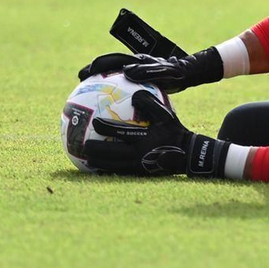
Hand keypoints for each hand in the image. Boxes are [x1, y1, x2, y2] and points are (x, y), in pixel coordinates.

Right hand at [78, 49, 221, 92]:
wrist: (186, 74)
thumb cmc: (177, 72)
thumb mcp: (164, 71)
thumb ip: (148, 71)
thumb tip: (127, 72)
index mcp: (136, 59)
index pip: (112, 59)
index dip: (98, 64)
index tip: (86, 72)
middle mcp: (132, 65)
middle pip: (108, 67)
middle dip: (93, 72)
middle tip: (80, 81)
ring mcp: (134, 73)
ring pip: (112, 78)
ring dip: (100, 84)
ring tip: (87, 96)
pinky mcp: (138, 83)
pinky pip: (122, 88)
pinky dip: (112, 95)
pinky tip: (107, 110)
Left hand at [83, 91, 228, 177]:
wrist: (187, 155)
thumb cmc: (175, 132)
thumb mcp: (166, 116)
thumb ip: (151, 104)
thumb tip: (135, 94)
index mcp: (143, 141)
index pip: (120, 134)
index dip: (106, 128)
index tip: (93, 122)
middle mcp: (137, 157)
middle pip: (110, 156)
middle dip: (94, 152)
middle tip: (81, 146)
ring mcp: (136, 167)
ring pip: (112, 167)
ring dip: (97, 163)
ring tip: (84, 159)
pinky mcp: (138, 173)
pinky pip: (118, 172)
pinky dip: (107, 169)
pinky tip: (99, 167)